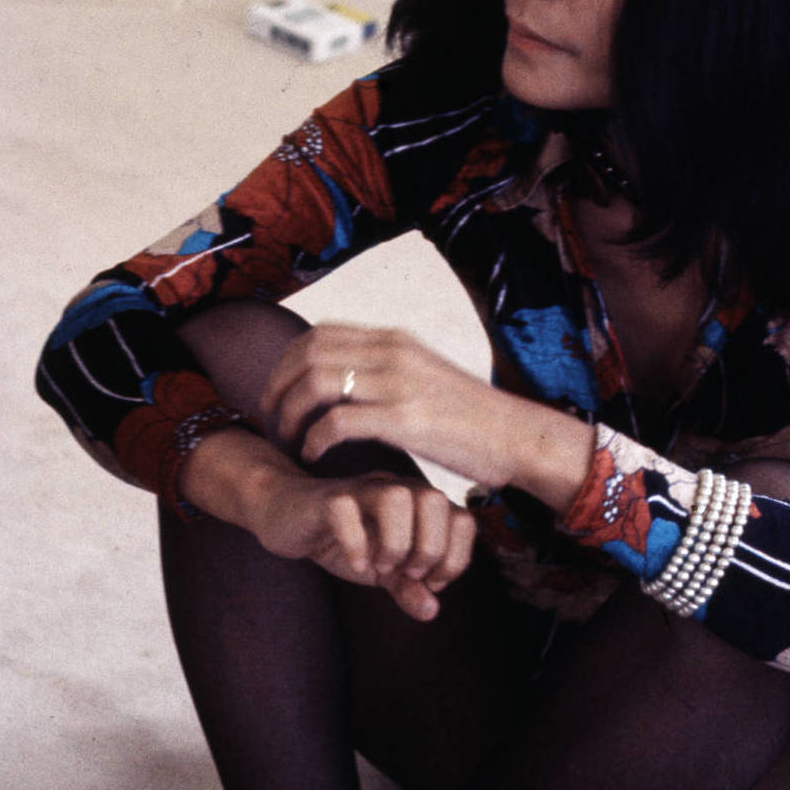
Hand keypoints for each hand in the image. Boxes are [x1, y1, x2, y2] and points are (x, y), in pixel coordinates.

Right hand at [243, 468, 477, 621]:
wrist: (286, 517)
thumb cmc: (340, 538)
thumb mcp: (381, 569)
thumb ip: (408, 588)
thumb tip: (431, 611)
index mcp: (417, 502)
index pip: (462, 520)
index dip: (454, 558)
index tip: (428, 581)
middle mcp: (394, 487)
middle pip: (435, 501)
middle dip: (428, 548)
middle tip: (406, 573)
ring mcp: (359, 489)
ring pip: (396, 498)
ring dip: (395, 543)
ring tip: (381, 567)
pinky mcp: (326, 498)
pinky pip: (346, 511)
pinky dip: (355, 546)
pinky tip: (354, 563)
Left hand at [261, 323, 583, 495]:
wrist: (519, 436)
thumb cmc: (470, 416)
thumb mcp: (423, 373)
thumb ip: (385, 367)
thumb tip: (344, 370)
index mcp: (394, 339)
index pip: (318, 334)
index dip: (286, 362)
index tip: (277, 391)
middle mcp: (392, 353)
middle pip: (306, 355)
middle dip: (277, 387)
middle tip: (271, 419)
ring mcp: (398, 384)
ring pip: (314, 385)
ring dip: (289, 414)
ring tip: (288, 440)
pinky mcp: (405, 420)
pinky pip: (337, 423)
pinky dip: (314, 439)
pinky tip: (313, 455)